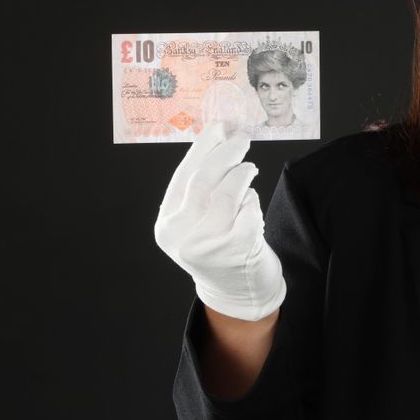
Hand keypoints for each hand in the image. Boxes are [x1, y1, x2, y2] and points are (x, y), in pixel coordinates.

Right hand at [154, 120, 286, 320]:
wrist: (238, 292)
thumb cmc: (219, 248)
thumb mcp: (197, 222)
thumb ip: (200, 189)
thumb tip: (218, 138)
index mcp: (167, 226)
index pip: (182, 177)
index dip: (202, 148)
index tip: (218, 127)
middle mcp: (182, 237)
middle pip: (203, 180)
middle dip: (225, 152)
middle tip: (241, 138)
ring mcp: (209, 245)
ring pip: (227, 192)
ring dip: (242, 173)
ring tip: (248, 169)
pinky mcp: (237, 250)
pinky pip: (249, 209)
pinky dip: (252, 200)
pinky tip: (250, 204)